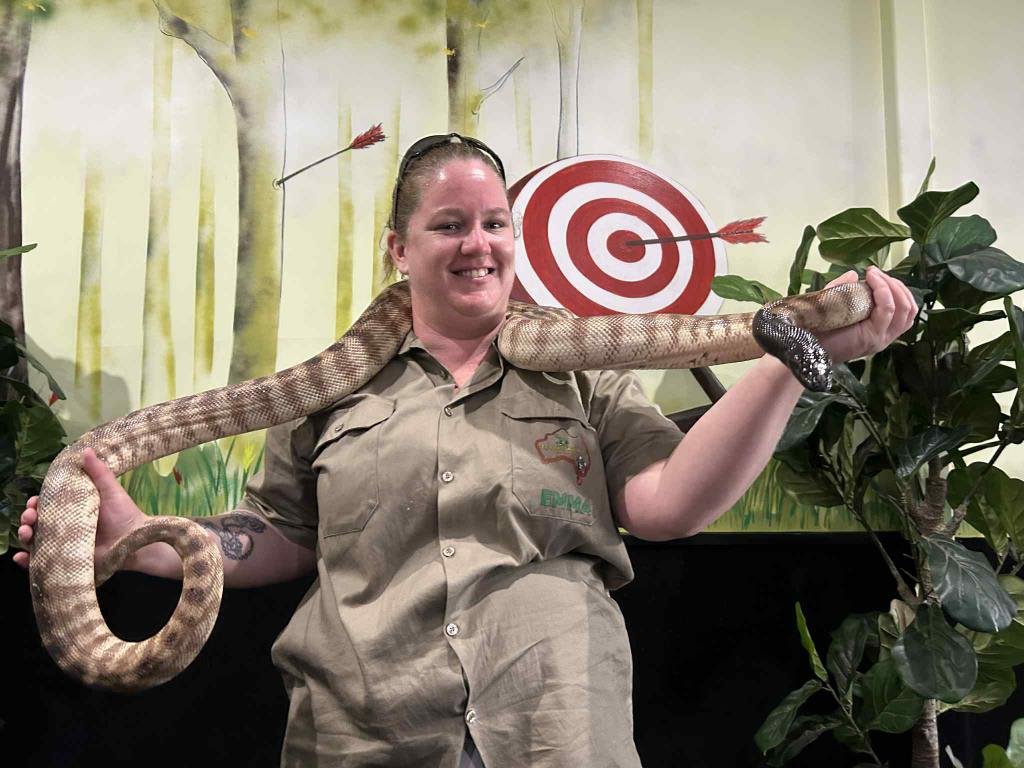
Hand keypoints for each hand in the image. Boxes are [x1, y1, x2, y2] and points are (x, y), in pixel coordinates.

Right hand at [13, 447, 145, 569]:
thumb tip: (86, 449)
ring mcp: (65, 543)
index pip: (47, 504)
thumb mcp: (110, 491)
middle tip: (29, 518)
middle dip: (28, 518)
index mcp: (74, 508)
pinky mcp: (67, 560)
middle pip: (38, 522)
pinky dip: (28, 561)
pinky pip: (44, 562)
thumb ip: (98, 472)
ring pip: (36, 540)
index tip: (34, 502)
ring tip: (26, 534)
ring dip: (25, 536)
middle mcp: (66, 525)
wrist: (136, 542)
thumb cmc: (124, 514)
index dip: (36, 503)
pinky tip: (22, 557)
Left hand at [817, 266, 916, 363]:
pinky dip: (883, 292)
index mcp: (880, 328)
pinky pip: (887, 311)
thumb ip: (844, 289)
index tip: (874, 272)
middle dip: (896, 284)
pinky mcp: (872, 338)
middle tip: (875, 272)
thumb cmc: (817, 327)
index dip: (896, 287)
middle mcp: (885, 335)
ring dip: (892, 286)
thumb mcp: (834, 303)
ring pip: (904, 309)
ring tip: (874, 275)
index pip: (905, 308)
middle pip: (909, 308)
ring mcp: (880, 338)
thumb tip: (853, 274)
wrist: (804, 344)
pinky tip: (871, 281)